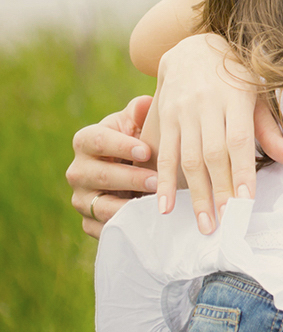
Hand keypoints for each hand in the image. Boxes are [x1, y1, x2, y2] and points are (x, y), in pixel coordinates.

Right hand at [67, 95, 156, 237]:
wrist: (136, 174)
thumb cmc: (139, 142)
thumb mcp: (137, 125)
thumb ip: (139, 113)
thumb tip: (146, 103)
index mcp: (86, 141)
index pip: (97, 140)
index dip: (120, 146)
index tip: (145, 150)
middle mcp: (78, 171)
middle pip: (99, 175)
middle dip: (129, 178)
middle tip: (156, 180)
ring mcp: (81, 199)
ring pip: (100, 205)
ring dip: (127, 206)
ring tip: (152, 205)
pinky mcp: (89, 222)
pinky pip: (103, 229)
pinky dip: (124, 228)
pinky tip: (144, 225)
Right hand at [152, 34, 282, 233]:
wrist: (193, 48)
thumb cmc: (235, 76)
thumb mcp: (257, 94)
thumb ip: (269, 129)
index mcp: (235, 97)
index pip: (238, 140)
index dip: (241, 171)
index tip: (245, 201)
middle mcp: (206, 105)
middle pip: (212, 154)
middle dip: (218, 191)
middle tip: (225, 223)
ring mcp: (182, 112)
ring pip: (187, 158)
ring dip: (194, 193)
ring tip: (203, 223)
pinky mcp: (164, 118)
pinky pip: (163, 153)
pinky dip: (162, 181)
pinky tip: (163, 206)